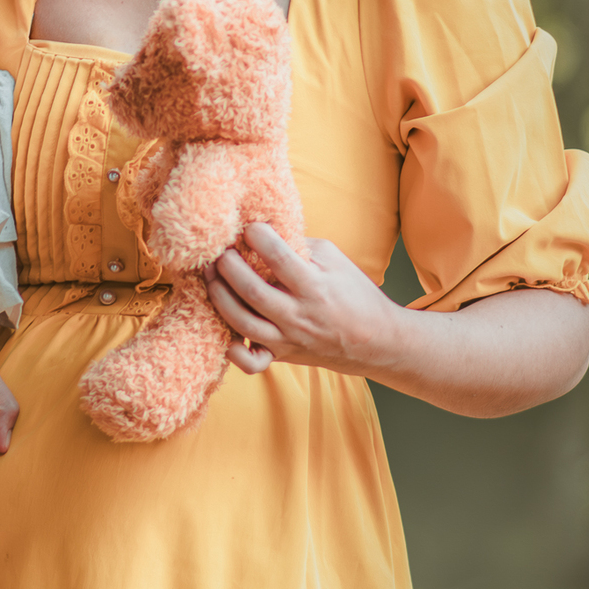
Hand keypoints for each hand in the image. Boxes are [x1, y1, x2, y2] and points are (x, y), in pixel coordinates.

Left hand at [204, 222, 402, 377]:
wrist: (378, 341)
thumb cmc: (355, 293)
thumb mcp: (335, 260)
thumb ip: (300, 246)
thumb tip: (265, 230)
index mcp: (316, 287)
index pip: (280, 258)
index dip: (259, 237)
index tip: (249, 226)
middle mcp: (299, 316)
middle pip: (252, 291)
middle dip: (228, 266)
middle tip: (219, 249)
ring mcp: (288, 339)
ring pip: (242, 322)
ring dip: (219, 295)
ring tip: (210, 273)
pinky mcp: (282, 355)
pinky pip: (252, 363)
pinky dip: (234, 352)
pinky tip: (223, 329)